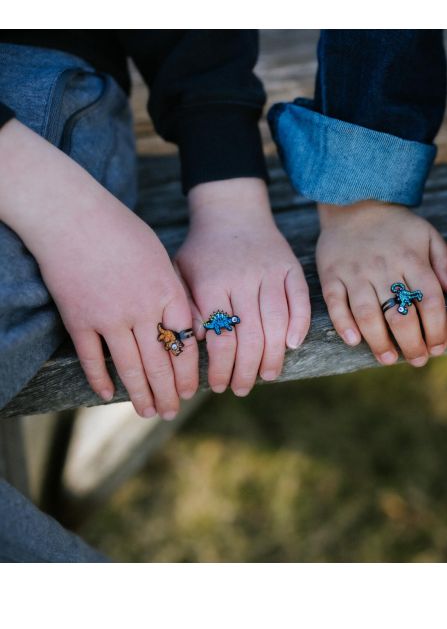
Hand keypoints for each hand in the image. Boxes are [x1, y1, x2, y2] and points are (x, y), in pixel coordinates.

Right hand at [0, 119, 197, 418]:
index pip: (186, 344)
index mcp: (168, 293)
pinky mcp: (78, 320)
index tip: (192, 390)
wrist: (72, 215)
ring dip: (141, 394)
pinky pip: (92, 358)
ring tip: (148, 413)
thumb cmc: (122, 231)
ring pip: (130, 367)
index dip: (189, 372)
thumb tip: (185, 326)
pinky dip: (100, 378)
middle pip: (161, 363)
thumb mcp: (161, 259)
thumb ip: (173, 294)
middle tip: (172, 412)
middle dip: (169, 392)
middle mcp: (143, 310)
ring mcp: (109, 317)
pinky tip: (107, 394)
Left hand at [175, 177, 309, 394]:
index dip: (221, 367)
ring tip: (267, 375)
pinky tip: (292, 345)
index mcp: (212, 284)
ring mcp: (269, 273)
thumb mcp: (181, 274)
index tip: (219, 385)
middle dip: (247, 370)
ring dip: (273, 355)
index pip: (220, 337)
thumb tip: (197, 341)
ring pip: (276, 323)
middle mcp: (243, 279)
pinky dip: (299, 324)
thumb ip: (187, 308)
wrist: (232, 210)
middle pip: (251, 336)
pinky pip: (300, 300)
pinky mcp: (290, 267)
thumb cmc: (203, 250)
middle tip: (242, 388)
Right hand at [317, 201, 446, 366]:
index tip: (438, 347)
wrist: (354, 202)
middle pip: (399, 314)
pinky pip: (336, 304)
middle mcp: (383, 267)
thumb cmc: (396, 226)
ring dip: (379, 341)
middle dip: (411, 343)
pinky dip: (344, 325)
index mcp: (411, 259)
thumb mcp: (427, 235)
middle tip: (417, 359)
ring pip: (367, 314)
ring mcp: (355, 272)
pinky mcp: (331, 274)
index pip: (428, 301)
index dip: (436, 329)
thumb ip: (444, 264)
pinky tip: (355, 341)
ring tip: (389, 358)